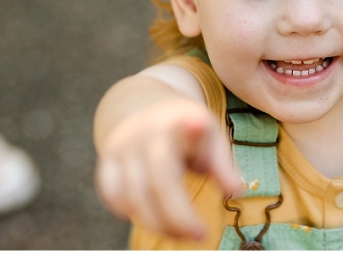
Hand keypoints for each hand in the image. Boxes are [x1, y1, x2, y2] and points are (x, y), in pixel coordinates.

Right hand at [94, 99, 241, 240]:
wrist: (145, 107)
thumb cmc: (186, 129)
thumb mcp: (210, 136)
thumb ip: (223, 164)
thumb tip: (236, 189)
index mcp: (177, 119)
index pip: (183, 124)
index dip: (191, 126)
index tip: (199, 123)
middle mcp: (145, 130)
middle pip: (158, 180)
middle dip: (178, 216)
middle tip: (199, 235)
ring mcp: (121, 145)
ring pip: (132, 195)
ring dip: (156, 222)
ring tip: (180, 233)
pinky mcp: (106, 161)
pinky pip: (112, 195)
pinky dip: (130, 212)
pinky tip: (153, 218)